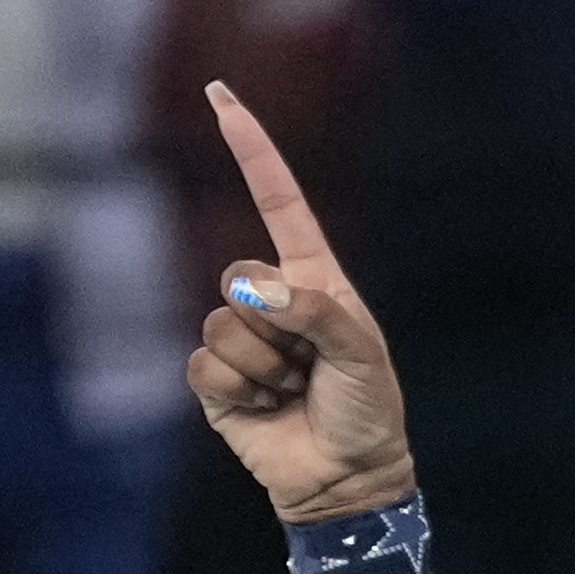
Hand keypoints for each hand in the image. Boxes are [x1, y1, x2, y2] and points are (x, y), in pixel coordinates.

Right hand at [182, 85, 414, 520]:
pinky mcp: (214, 377)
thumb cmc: (368, 410)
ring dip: (264, 367)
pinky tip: (267, 408)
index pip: (277, 201)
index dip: (251, 149)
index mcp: (313, 278)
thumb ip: (316, 312)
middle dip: (277, 324)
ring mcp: (239, 335)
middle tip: (310, 365)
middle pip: (237, 275)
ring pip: (221, 325)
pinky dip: (240, 392)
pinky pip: (206, 365)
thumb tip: (254, 290)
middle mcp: (271, 299)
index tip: (221, 96)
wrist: (349, 477)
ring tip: (295, 390)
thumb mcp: (361, 355)